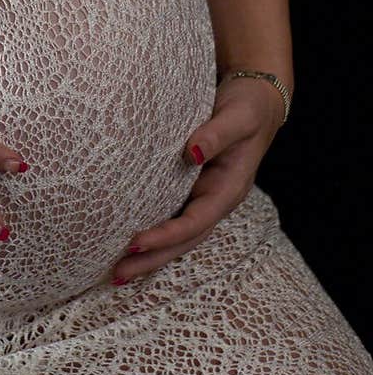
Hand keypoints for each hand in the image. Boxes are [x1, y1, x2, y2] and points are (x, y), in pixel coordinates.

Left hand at [110, 74, 285, 285]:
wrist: (257, 98)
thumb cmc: (249, 107)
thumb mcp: (237, 117)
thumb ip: (215, 134)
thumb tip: (190, 153)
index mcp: (229, 190)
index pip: (195, 222)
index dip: (166, 235)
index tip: (135, 243)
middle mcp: (215, 199)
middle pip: (183, 240)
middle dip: (151, 260)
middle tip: (117, 275)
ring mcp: (203, 195)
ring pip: (176, 234)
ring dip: (149, 254)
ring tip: (116, 272)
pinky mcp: (191, 186)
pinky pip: (171, 215)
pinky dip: (152, 232)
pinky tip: (129, 242)